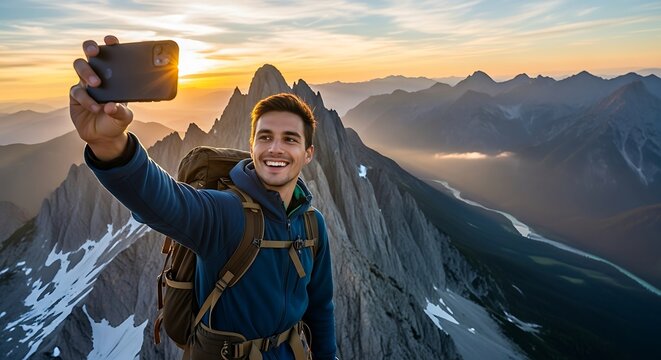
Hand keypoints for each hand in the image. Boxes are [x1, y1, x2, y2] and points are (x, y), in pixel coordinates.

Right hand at [69, 35, 132, 160]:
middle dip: (91, 49)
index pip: (111, 54)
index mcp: (114, 76)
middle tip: (95, 54)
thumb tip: (112, 105)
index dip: (110, 44)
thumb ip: (121, 111)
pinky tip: (96, 108)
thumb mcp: (125, 118)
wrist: (103, 137)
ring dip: (87, 73)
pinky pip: (77, 91)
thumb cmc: (116, 121)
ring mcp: (85, 84)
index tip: (110, 40)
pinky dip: (87, 99)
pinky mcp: (75, 96)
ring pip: (80, 67)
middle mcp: (98, 75)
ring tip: (96, 85)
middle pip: (89, 54)